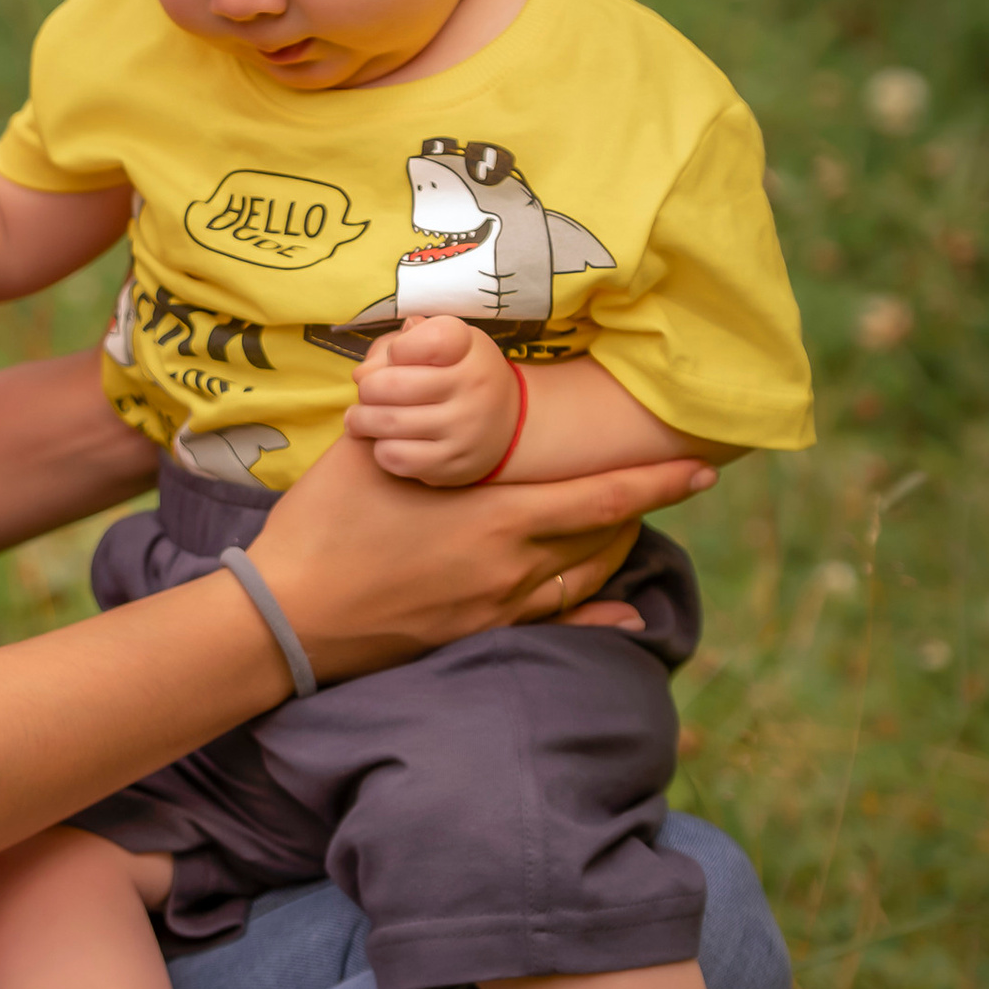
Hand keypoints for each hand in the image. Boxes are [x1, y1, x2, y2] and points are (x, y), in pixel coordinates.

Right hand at [249, 426, 713, 680]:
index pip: (600, 496)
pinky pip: (556, 627)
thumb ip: (412, 409)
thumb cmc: (322, 524)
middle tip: (665, 485)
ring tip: (631, 524)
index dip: (656, 482)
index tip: (702, 469)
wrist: (287, 618)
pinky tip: (629, 619)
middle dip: (640, 510)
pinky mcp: (475, 636)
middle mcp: (511, 567)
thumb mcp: (367, 450)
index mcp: (494, 515)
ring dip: (616, 551)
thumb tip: (427, 352)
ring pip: (584, 580)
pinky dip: (602, 621)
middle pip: (604, 538)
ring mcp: (496, 609)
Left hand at [346, 316, 519, 484]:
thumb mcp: (445, 345)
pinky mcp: (452, 464)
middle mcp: (472, 387)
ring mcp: (464, 429)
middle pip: (393, 384)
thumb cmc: (461, 374)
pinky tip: (386, 441)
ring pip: (389, 423)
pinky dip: (381, 449)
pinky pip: (397, 458)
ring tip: (361, 417)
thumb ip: (402, 344)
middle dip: (368, 388)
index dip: (400, 347)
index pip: (430, 340)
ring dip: (363, 420)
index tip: (396, 355)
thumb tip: (362, 374)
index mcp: (469, 349)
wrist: (509, 424)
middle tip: (366, 391)